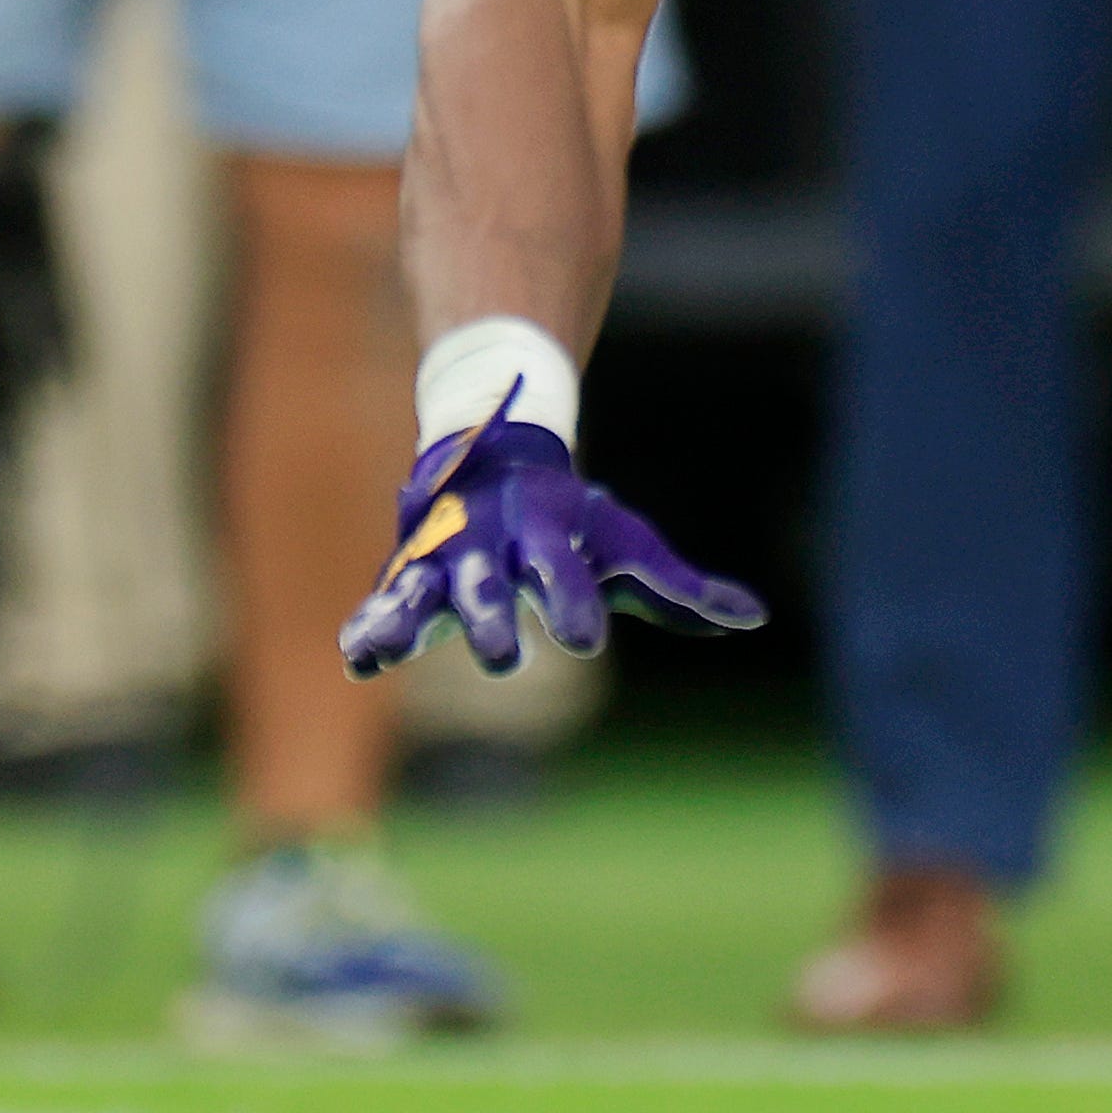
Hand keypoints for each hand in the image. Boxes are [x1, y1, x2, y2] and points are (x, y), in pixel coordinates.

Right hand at [339, 418, 764, 676]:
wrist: (494, 453)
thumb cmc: (572, 519)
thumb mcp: (627, 545)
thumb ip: (681, 590)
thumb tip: (754, 619)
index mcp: (547, 537)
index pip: (563, 574)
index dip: (574, 605)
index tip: (586, 641)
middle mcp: (490, 547)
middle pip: (487, 586)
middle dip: (492, 618)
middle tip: (504, 655)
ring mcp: (441, 560)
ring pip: (420, 590)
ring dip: (404, 619)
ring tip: (383, 652)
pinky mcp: (406, 576)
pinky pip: (382, 602)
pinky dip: (368, 627)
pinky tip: (357, 659)